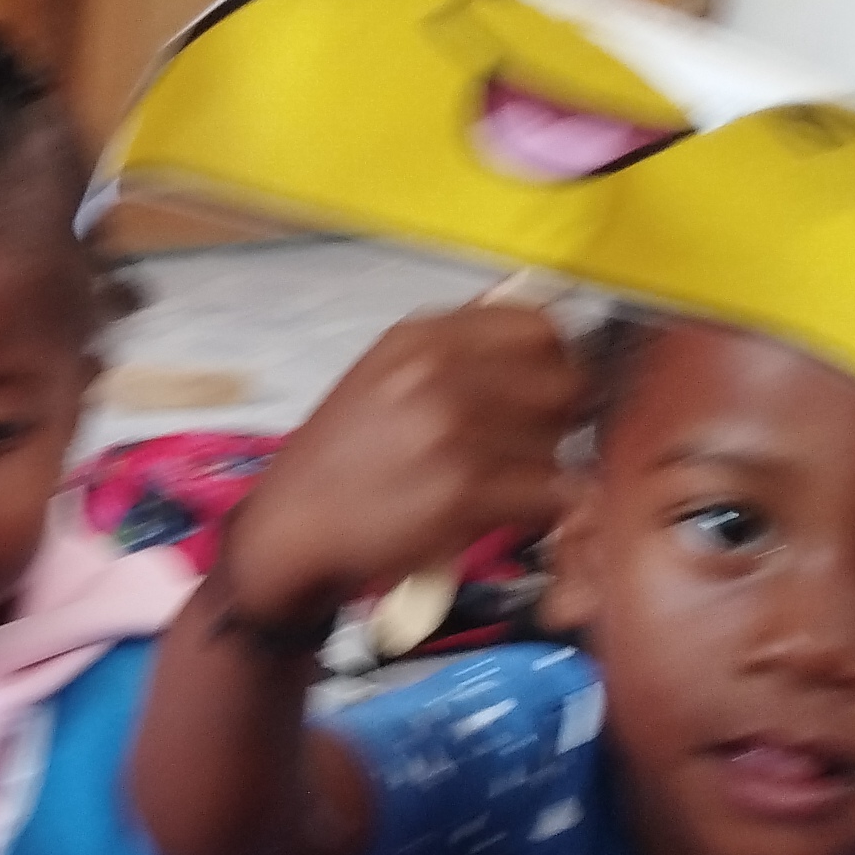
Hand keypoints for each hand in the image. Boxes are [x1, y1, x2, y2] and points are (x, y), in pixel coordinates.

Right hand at [220, 307, 577, 639]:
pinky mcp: (462, 491)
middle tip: (521, 447)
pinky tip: (496, 514)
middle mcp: (437, 373)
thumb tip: (546, 328)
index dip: (554, 363)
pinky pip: (549, 495)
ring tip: (491, 484)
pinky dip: (536, 511)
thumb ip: (458, 349)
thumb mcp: (385, 375)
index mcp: (421, 337)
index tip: (537, 393)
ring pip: (559, 444)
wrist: (290, 528)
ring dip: (538, 471)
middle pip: (564, 382)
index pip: (540, 326)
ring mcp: (451, 431)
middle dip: (556, 418)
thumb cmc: (342, 459)